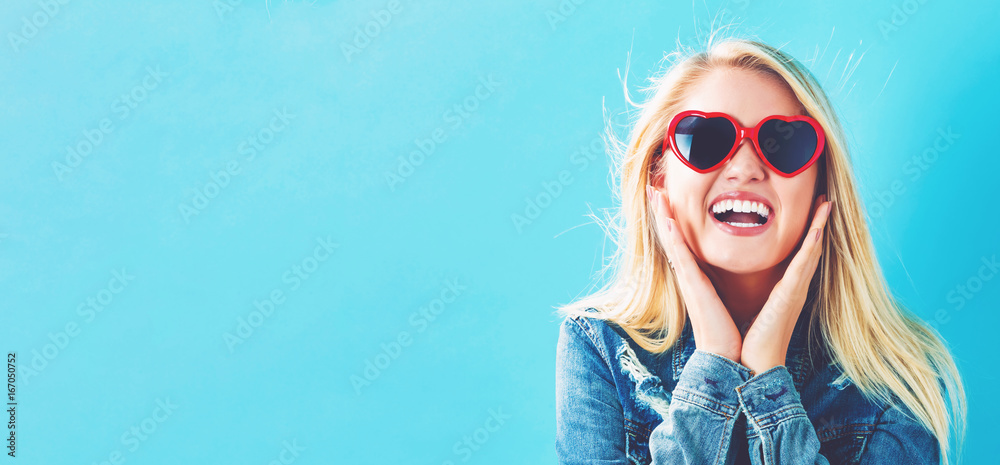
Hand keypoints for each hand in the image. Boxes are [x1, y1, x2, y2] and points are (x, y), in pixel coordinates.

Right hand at [647, 186, 742, 362]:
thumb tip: (731, 276)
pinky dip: (673, 238)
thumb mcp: (728, 300)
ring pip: (671, 241)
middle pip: (670, 236)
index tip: (666, 200)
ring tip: (654, 194)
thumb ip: (724, 285)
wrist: (727, 356)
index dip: (671, 220)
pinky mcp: (693, 286)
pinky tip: (668, 221)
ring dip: (662, 216)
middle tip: (652, 188)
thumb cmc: (731, 331)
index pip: (681, 242)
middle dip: (661, 212)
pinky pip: (681, 257)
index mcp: (697, 278)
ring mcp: (688, 280)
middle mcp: (688, 276)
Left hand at [740, 195, 831, 373]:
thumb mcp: (752, 307)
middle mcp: (794, 288)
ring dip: (820, 227)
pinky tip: (817, 230)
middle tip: (828, 199)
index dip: (809, 231)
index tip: (814, 209)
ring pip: (812, 252)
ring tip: (827, 204)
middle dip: (820, 223)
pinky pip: (802, 267)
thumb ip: (754, 292)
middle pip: (811, 248)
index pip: (800, 254)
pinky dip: (810, 248)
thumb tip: (743, 281)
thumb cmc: (747, 339)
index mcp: (785, 289)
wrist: (749, 365)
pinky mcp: (789, 298)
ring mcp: (794, 292)